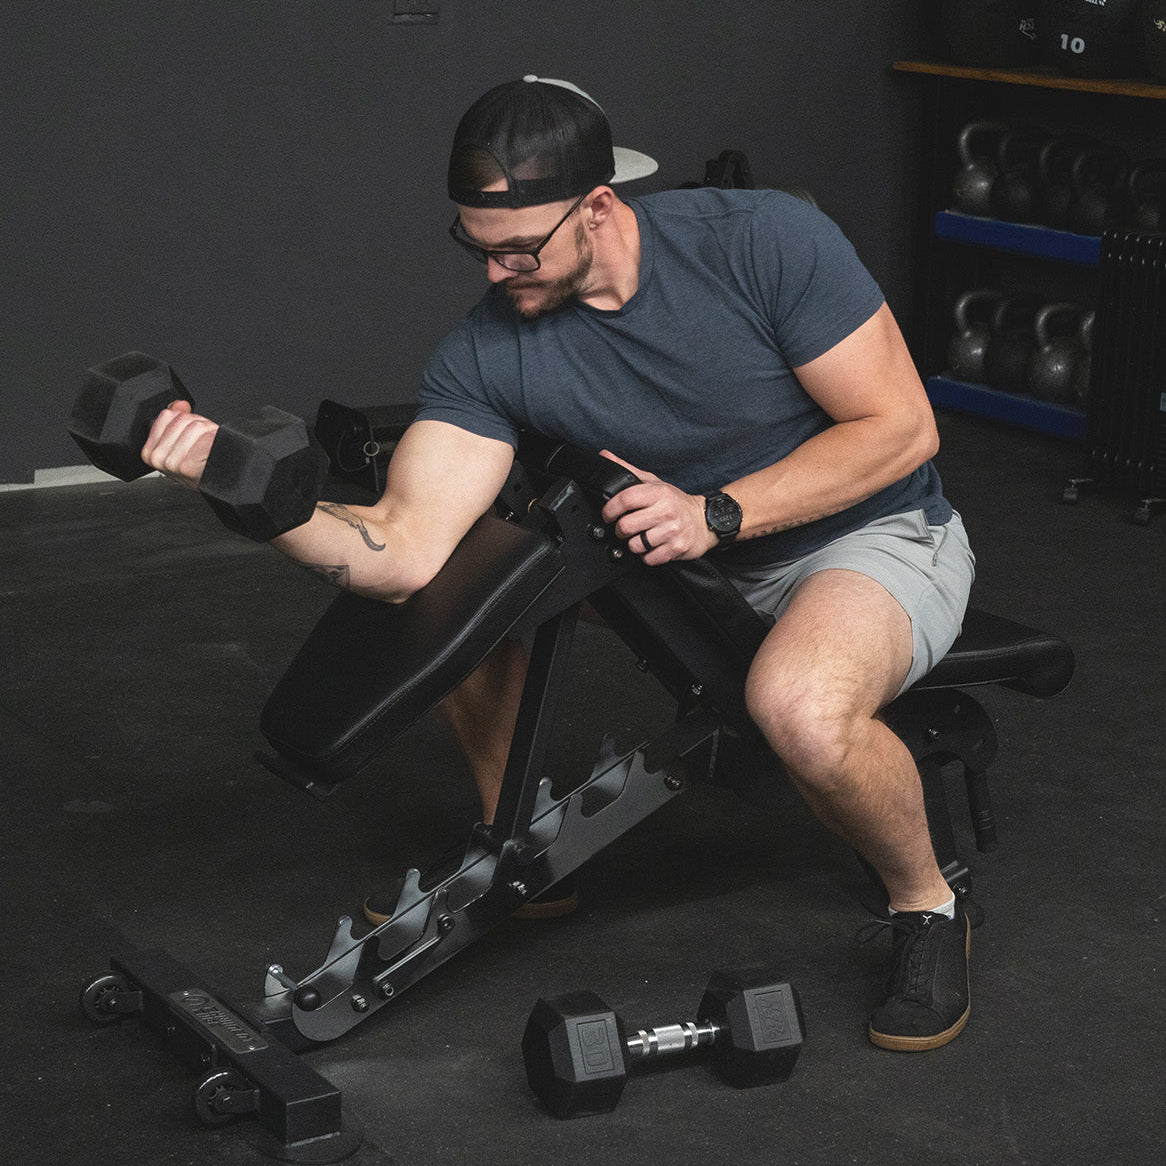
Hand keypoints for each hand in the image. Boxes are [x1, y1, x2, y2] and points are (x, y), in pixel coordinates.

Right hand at [140, 400, 219, 489]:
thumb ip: (176, 419)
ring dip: (208, 432)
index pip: (166, 416)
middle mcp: (157, 458)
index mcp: (149, 451)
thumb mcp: (181, 441)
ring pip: (195, 426)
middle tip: (202, 442)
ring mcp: (171, 463)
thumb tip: (180, 404)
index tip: (189, 433)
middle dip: (197, 425)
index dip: (184, 419)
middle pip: (182, 419)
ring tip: (208, 447)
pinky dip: (214, 440)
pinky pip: (205, 438)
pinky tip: (213, 451)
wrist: (214, 483)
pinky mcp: (187, 465)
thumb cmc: (197, 467)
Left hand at [598, 451, 715, 563]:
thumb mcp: (654, 483)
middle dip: (620, 530)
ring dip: (634, 544)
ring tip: (641, 536)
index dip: (609, 510)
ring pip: (635, 545)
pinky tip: (652, 546)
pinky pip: (648, 559)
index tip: (608, 515)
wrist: (705, 520)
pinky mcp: (676, 548)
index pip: (625, 500)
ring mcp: (672, 531)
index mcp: (659, 493)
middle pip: (626, 526)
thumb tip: (605, 455)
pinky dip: (646, 556)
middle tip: (625, 528)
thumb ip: (628, 470)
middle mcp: (666, 511)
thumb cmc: (676, 502)